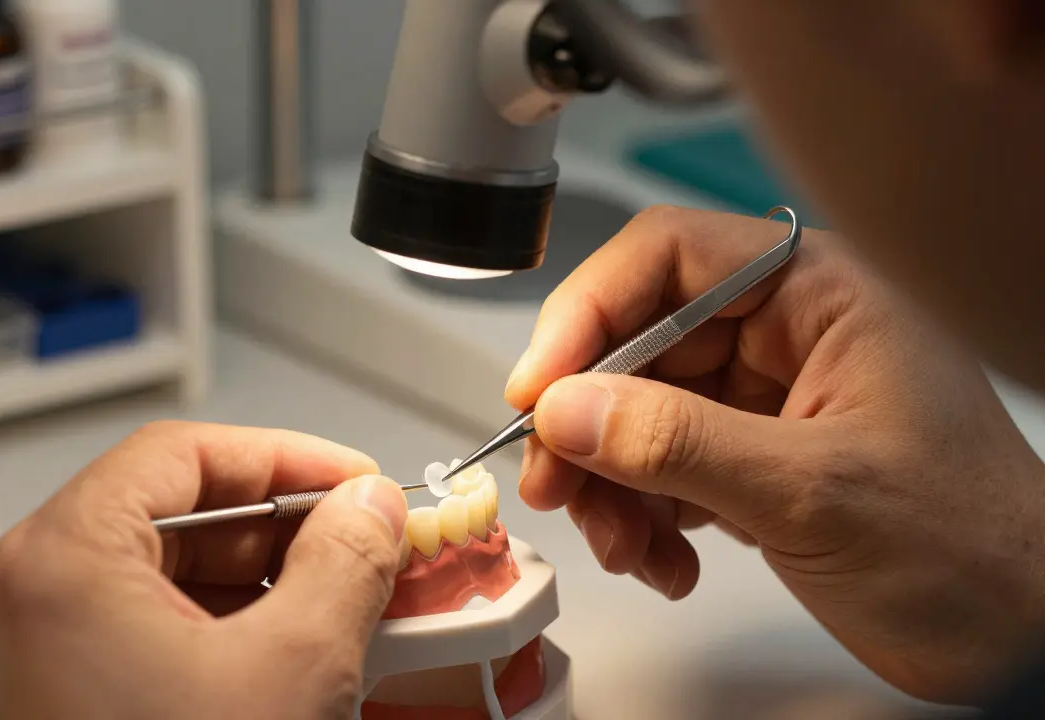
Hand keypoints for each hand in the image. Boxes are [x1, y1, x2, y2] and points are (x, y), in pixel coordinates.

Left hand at [0, 422, 407, 719]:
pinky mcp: (42, 718)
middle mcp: (16, 610)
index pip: (177, 455)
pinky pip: (133, 644)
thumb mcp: (294, 669)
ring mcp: (20, 671)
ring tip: (340, 602)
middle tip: (360, 542)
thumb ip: (342, 562)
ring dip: (252, 584)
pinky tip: (286, 657)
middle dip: (277, 527)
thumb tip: (366, 507)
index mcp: (56, 567)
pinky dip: (212, 636)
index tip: (354, 481)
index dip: (282, 456)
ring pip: (150, 586)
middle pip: (163, 518)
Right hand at [506, 206, 1044, 703]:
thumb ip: (679, 444)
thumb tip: (567, 411)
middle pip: (635, 341)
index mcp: (820, 292)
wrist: (1018, 635)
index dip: (588, 312)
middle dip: (588, 422)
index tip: (540, 386)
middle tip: (555, 482)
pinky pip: (657, 464)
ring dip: (610, 483)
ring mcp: (763, 395)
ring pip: (634, 411)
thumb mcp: (813, 489)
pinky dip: (642, 515)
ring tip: (626, 546)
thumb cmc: (973, 546)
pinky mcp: (749, 454)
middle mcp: (784, 331)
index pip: (668, 257)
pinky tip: (668, 560)